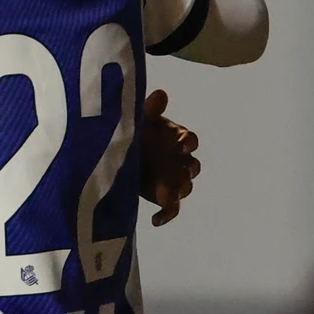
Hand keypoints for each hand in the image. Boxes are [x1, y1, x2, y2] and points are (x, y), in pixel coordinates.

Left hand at [139, 89, 199, 226]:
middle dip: (186, 167)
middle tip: (177, 167)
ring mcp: (174, 178)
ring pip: (186, 186)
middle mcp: (180, 159)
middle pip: (192, 166)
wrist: (120, 153)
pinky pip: (173, 208)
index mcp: (177, 138)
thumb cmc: (136, 133)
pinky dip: (167, 215)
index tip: (181, 143)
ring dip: (179, 188)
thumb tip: (161, 93)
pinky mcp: (164, 195)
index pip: (190, 139)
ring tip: (167, 192)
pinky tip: (155, 220)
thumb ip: (150, 109)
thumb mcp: (139, 120)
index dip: (188, 141)